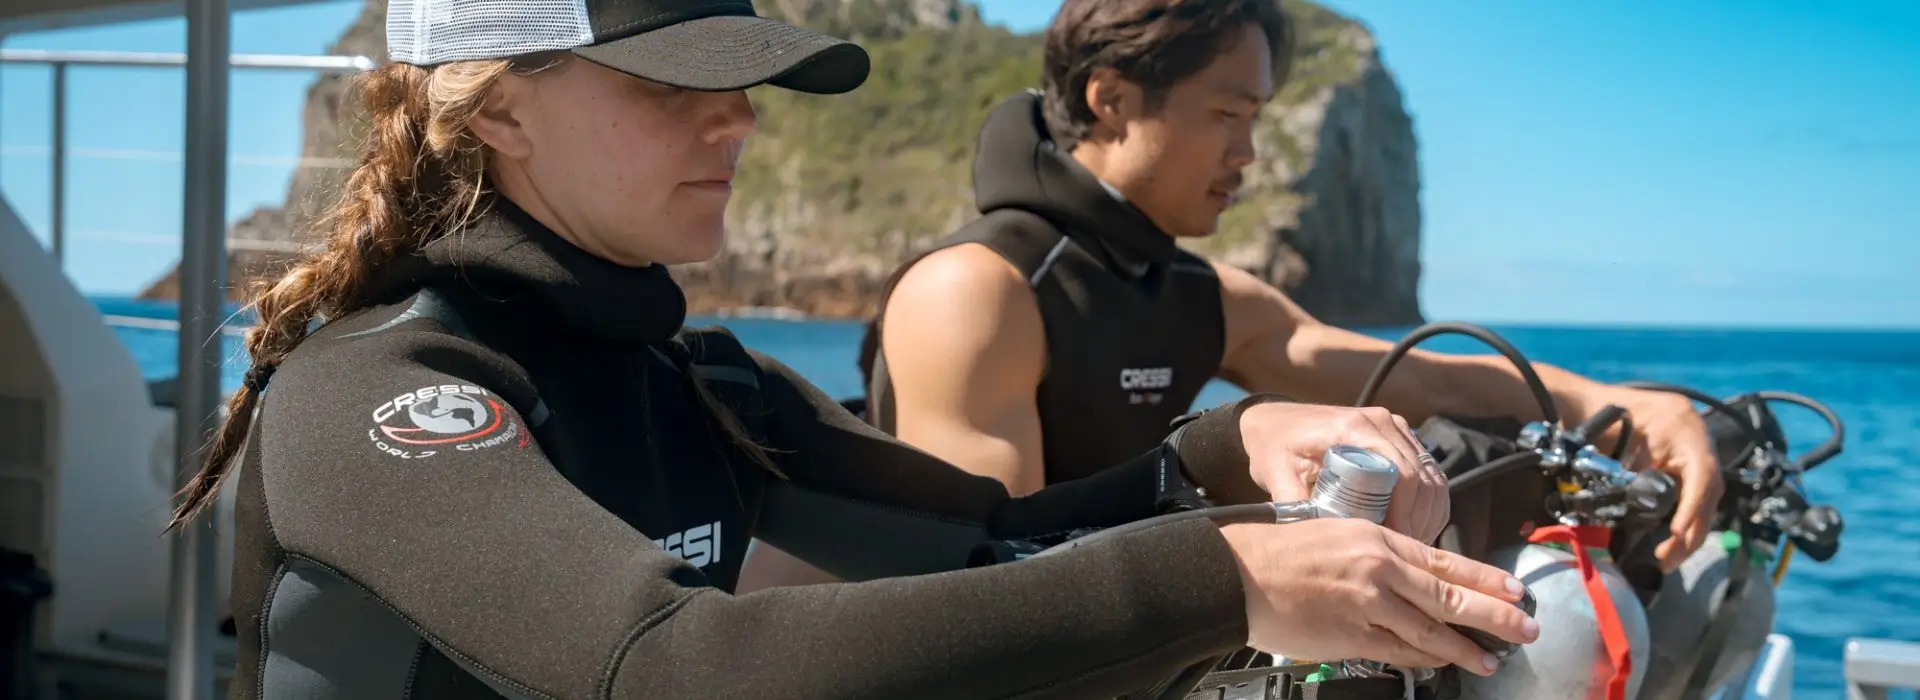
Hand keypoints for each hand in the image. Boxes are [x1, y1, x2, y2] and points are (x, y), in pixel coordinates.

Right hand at [1219, 518, 1539, 673]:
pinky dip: (1422, 659)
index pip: (1446, 560)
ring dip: (1464, 649)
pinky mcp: (1350, 637)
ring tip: (1489, 660)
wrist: (1238, 574)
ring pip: (1429, 632)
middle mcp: (1379, 571)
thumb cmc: (1279, 551)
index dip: (1485, 579)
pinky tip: (1439, 663)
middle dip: (1494, 616)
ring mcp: (1367, 607)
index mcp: (1378, 539)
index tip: (1515, 591)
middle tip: (1526, 629)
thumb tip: (1410, 575)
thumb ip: (1376, 553)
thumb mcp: (1336, 532)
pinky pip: (1397, 652)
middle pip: (1450, 597)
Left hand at [1238, 402, 1447, 544]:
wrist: (1274, 421)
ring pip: (1432, 476)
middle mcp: (1381, 422)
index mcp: (1353, 428)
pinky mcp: (1400, 436)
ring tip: (1412, 547)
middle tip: (1406, 554)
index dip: (1405, 512)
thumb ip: (1290, 503)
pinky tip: (1417, 529)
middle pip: (1422, 477)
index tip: (1396, 543)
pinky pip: (1429, 472)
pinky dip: (1429, 503)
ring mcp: (1394, 427)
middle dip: (1418, 519)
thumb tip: (1312, 540)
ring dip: (1428, 514)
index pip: (1401, 472)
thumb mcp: (1274, 473)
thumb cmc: (1274, 446)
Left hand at [1571, 385, 1723, 570]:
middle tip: (1667, 559)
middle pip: (1708, 496)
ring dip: (1689, 534)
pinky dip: (1686, 522)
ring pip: (1705, 503)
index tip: (1675, 533)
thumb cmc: (1617, 420)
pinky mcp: (1692, 471)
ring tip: (1667, 559)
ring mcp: (1701, 460)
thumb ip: (1636, 476)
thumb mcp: (1625, 443)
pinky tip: (1672, 544)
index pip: (1701, 476)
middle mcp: (1704, 448)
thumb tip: (1641, 513)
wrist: (1617, 406)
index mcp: (1689, 433)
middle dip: (1690, 532)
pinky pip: (1696, 499)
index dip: (1691, 507)